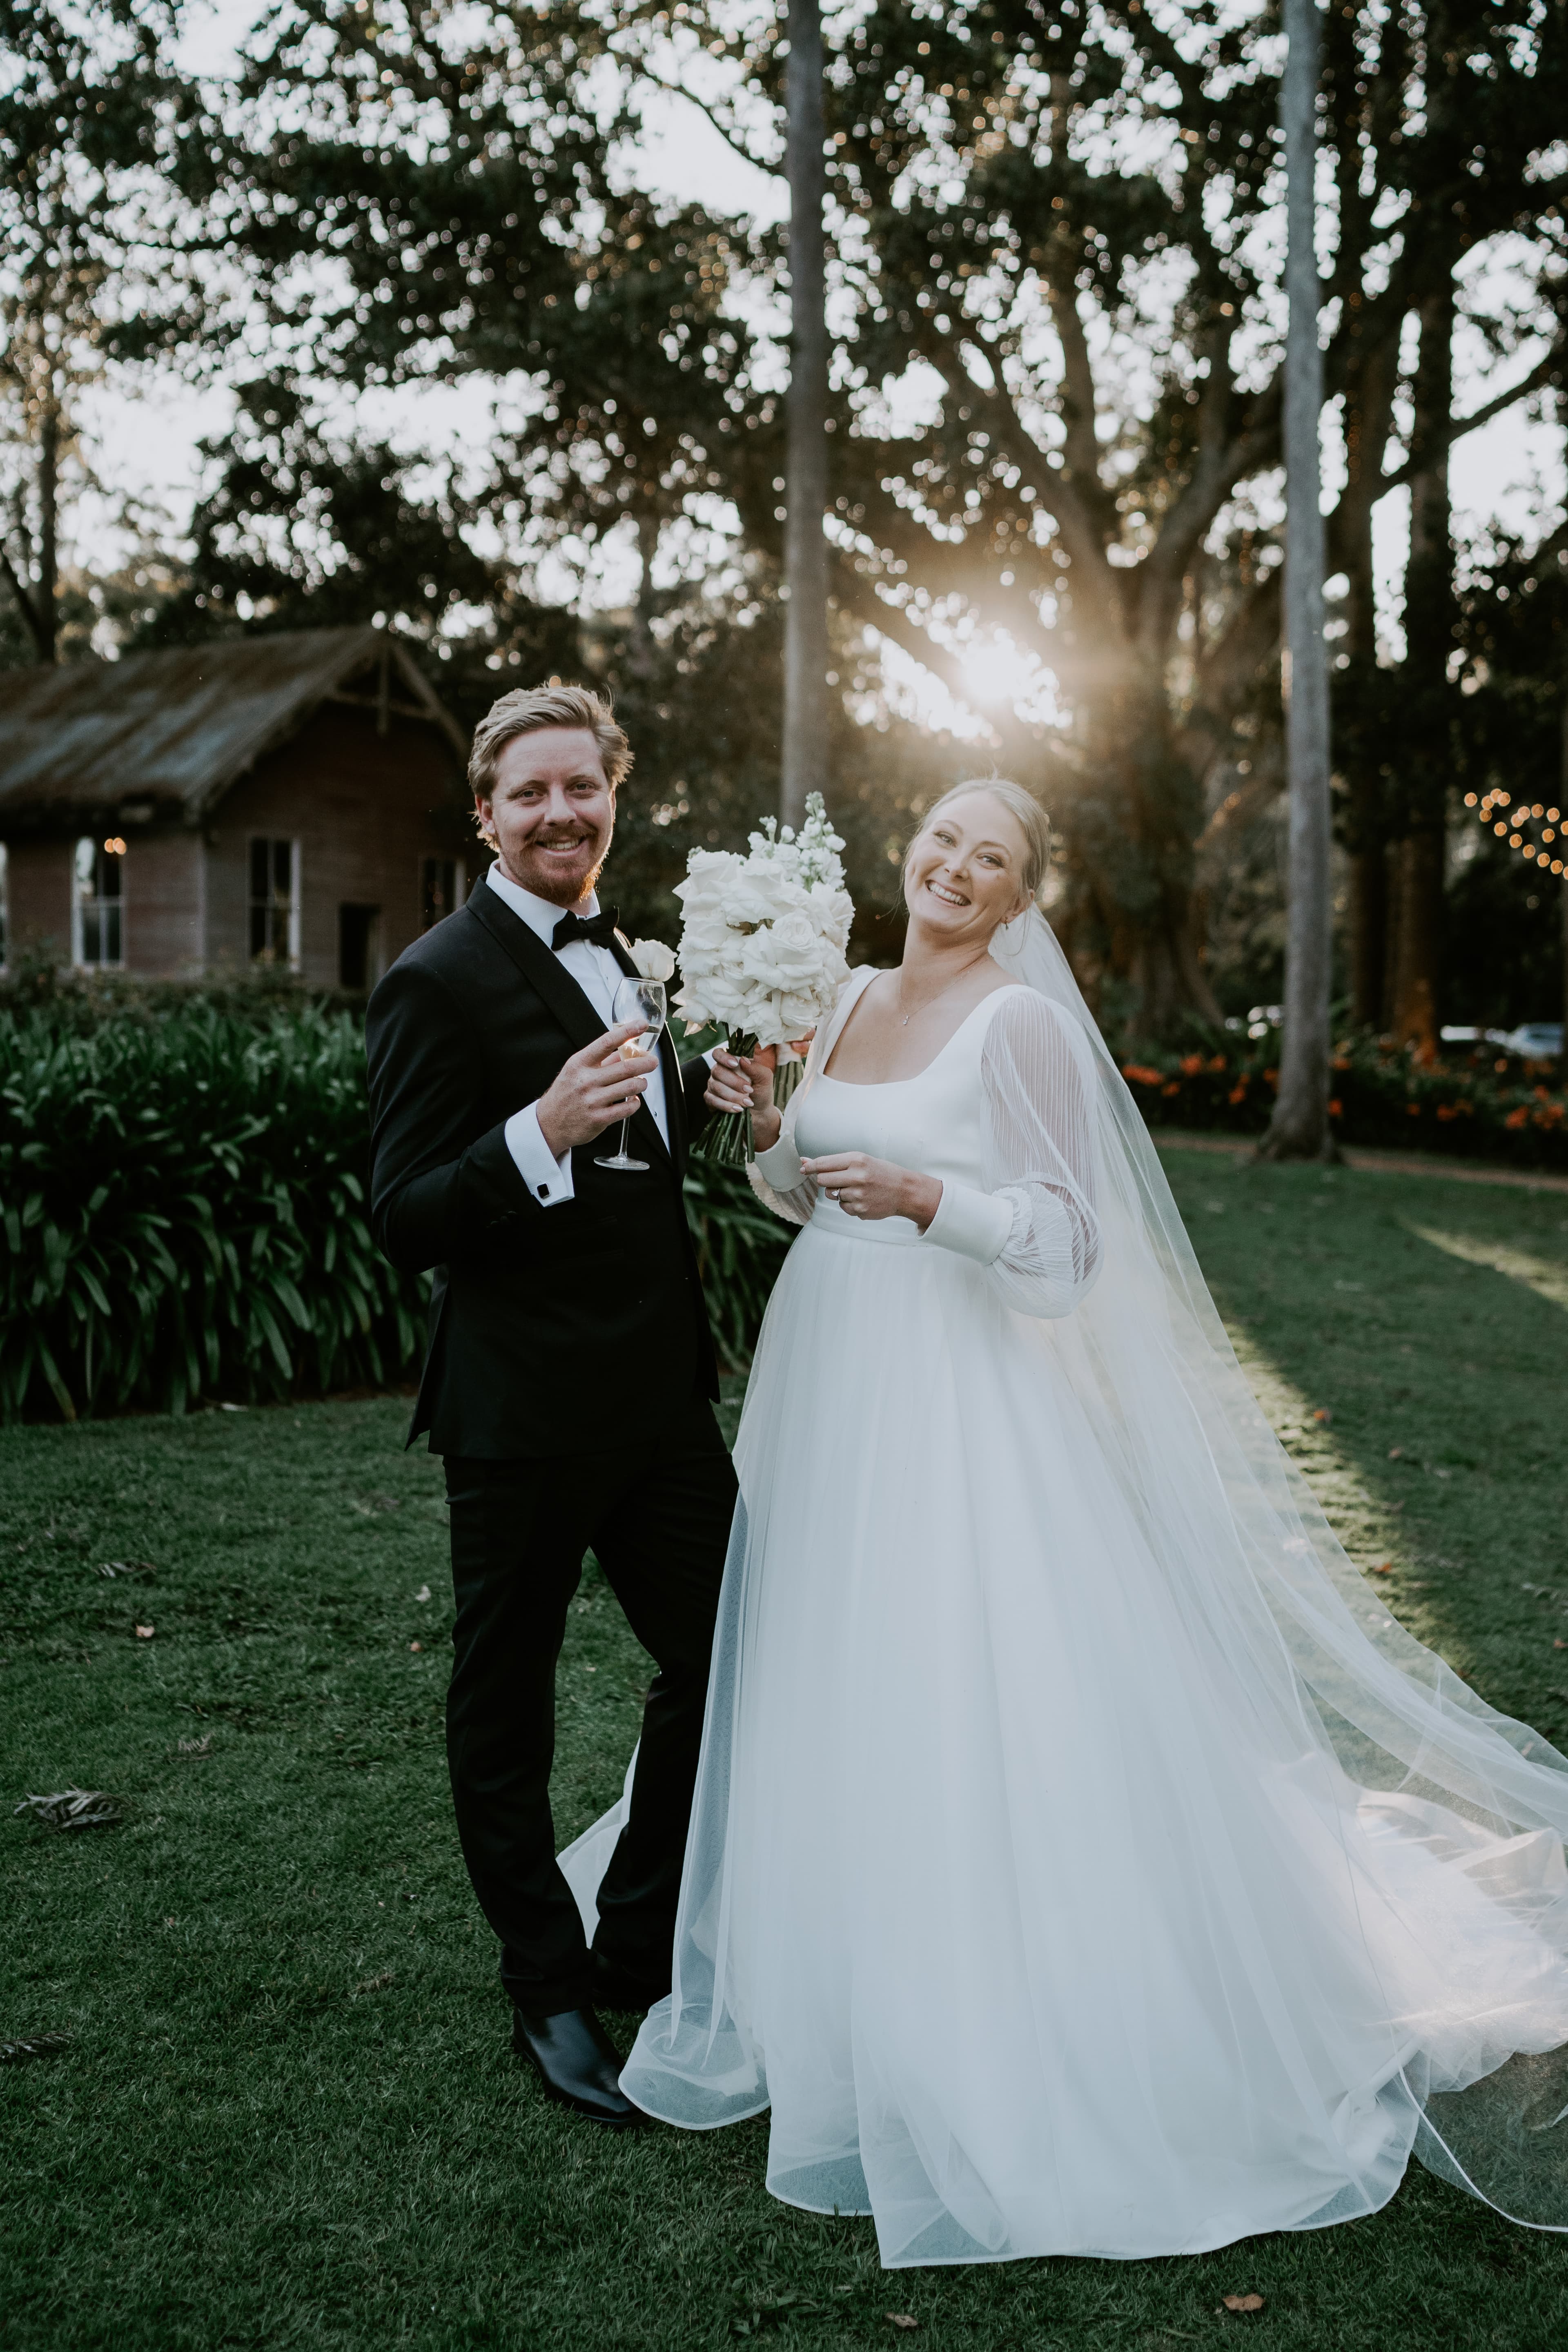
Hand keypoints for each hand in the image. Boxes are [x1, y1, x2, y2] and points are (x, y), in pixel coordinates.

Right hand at [536, 1022, 657, 1155]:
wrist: (549, 1123)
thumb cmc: (566, 1094)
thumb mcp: (577, 1071)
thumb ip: (602, 1061)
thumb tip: (626, 1049)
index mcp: (579, 1063)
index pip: (606, 1042)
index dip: (627, 1032)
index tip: (642, 1024)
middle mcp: (585, 1080)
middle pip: (625, 1067)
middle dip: (645, 1063)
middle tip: (653, 1062)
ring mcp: (592, 1100)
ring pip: (630, 1087)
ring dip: (642, 1084)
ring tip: (642, 1082)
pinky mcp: (599, 1119)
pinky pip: (627, 1108)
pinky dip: (635, 1103)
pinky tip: (633, 1100)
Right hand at [706, 1045, 783, 1152]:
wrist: (759, 1112)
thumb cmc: (761, 1091)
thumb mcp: (765, 1078)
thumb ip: (756, 1068)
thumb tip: (743, 1060)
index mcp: (730, 1063)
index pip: (718, 1053)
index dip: (723, 1057)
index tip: (735, 1064)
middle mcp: (719, 1072)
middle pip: (717, 1071)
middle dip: (734, 1082)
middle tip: (749, 1090)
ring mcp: (713, 1086)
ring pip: (716, 1087)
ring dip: (733, 1096)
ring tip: (748, 1102)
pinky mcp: (710, 1100)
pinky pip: (713, 1100)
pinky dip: (726, 1105)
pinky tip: (738, 1109)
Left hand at [799, 1152, 941, 1231]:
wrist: (905, 1191)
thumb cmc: (880, 1172)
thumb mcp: (860, 1160)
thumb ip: (833, 1162)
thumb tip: (803, 1163)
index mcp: (857, 1160)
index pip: (823, 1163)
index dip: (809, 1166)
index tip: (803, 1168)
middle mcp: (857, 1177)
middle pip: (823, 1180)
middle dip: (826, 1180)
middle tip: (839, 1179)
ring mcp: (858, 1195)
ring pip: (832, 1195)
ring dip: (840, 1192)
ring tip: (858, 1189)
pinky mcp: (860, 1211)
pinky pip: (842, 1207)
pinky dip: (849, 1203)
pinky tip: (863, 1199)